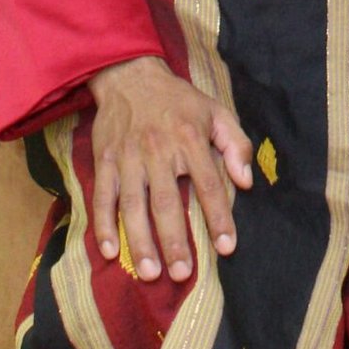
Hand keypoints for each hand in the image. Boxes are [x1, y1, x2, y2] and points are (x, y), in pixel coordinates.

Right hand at [88, 55, 252, 282]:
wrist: (130, 75)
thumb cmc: (178, 100)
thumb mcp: (215, 111)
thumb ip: (236, 144)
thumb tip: (247, 182)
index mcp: (189, 139)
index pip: (209, 184)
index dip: (219, 217)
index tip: (226, 248)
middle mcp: (158, 151)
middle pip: (166, 202)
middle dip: (175, 241)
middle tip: (183, 273)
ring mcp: (128, 158)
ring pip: (133, 206)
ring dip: (140, 241)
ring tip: (151, 273)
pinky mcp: (105, 161)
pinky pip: (102, 197)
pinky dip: (103, 225)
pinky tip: (110, 251)